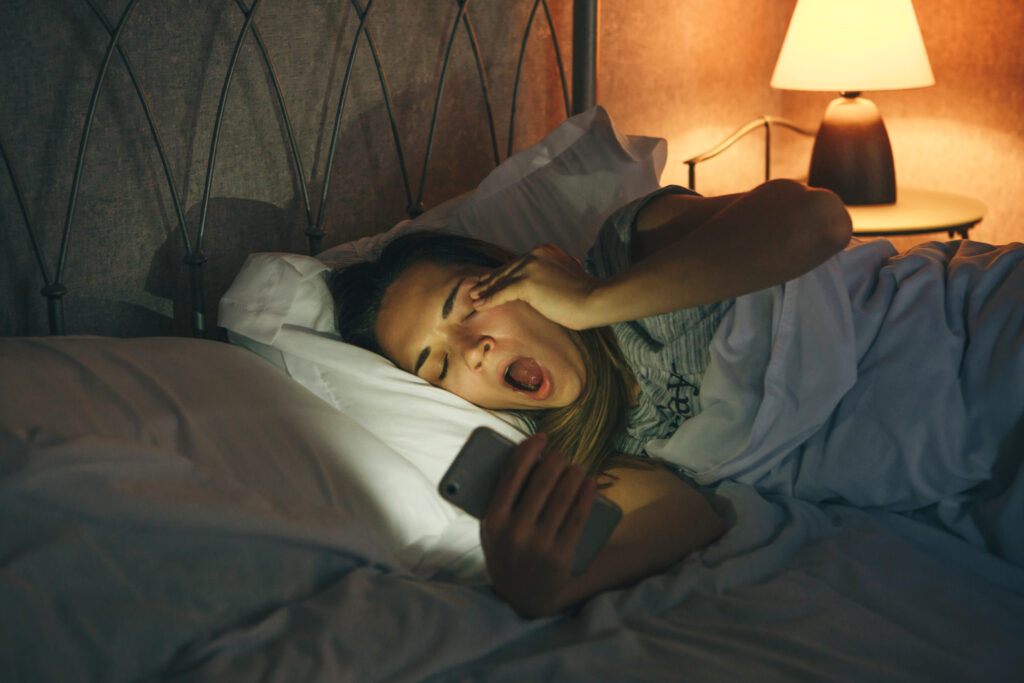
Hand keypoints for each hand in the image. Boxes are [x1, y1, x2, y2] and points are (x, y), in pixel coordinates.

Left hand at [469, 244, 601, 329]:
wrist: (595, 299)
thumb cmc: (586, 295)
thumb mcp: (567, 276)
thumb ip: (553, 274)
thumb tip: (543, 285)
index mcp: (544, 250)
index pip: (518, 263)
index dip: (503, 272)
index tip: (490, 279)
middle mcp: (535, 254)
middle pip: (507, 269)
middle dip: (491, 280)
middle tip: (476, 288)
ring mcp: (530, 266)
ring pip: (502, 280)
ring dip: (486, 290)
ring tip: (473, 297)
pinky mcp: (527, 282)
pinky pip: (502, 293)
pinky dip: (490, 299)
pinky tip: (479, 305)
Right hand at [481, 433, 596, 617]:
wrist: (521, 597)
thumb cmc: (507, 552)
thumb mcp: (492, 529)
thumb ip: (501, 500)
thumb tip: (525, 458)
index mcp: (493, 520)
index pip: (512, 474)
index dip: (529, 450)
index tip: (541, 438)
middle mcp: (515, 531)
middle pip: (542, 482)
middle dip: (556, 460)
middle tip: (561, 456)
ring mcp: (539, 544)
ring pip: (563, 496)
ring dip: (574, 473)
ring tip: (576, 467)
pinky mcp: (561, 555)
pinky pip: (578, 517)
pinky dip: (586, 495)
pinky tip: (590, 483)